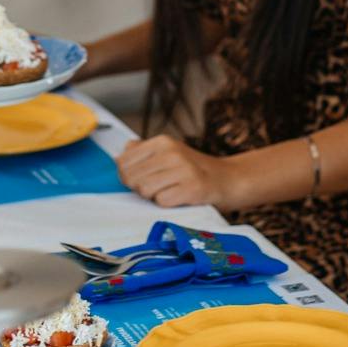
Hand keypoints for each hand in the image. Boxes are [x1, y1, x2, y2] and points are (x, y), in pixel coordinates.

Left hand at [117, 136, 236, 210]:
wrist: (229, 179)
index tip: (143, 178)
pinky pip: (162, 202)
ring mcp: (183, 169)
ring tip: (170, 191)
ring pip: (145, 190)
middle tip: (159, 187)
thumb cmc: (193, 170)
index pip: (123, 162)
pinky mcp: (193, 188)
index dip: (128, 176)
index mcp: (162, 141)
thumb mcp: (168, 152)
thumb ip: (141, 152)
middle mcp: (171, 152)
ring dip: (154, 197)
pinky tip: (181, 197)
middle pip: (132, 178)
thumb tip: (118, 158)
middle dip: (140, 188)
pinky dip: (168, 204)